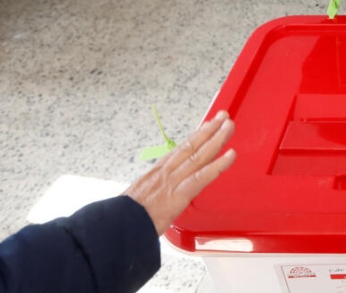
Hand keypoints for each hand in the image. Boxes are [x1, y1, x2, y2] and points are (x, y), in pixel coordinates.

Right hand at [124, 110, 236, 234]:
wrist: (115, 227)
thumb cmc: (124, 217)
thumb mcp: (137, 197)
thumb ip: (152, 192)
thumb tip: (158, 195)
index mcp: (157, 172)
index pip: (181, 149)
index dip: (197, 136)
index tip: (208, 125)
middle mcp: (166, 172)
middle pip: (192, 146)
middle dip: (210, 130)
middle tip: (224, 117)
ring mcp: (173, 181)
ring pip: (199, 155)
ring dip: (217, 139)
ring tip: (229, 126)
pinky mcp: (178, 194)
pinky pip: (202, 177)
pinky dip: (218, 165)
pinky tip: (231, 155)